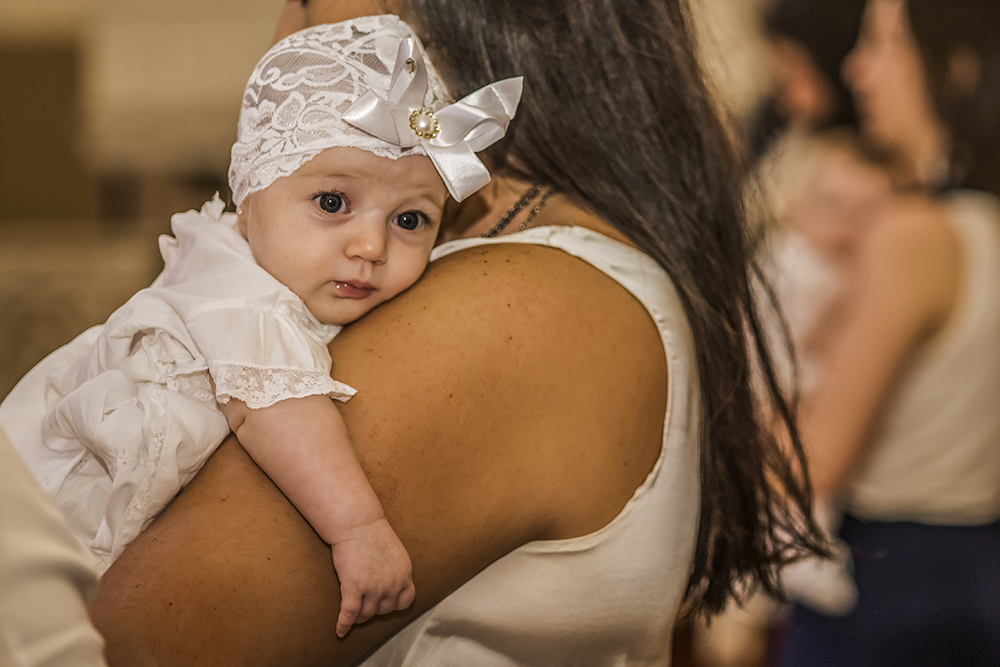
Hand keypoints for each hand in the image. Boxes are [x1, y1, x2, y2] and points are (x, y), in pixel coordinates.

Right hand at [330, 517, 414, 637]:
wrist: (357, 523)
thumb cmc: (372, 532)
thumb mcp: (394, 552)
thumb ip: (395, 569)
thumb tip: (391, 581)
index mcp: (404, 573)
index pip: (405, 601)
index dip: (394, 605)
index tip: (385, 603)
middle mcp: (392, 584)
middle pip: (384, 609)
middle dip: (375, 609)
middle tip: (365, 606)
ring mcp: (373, 588)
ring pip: (366, 614)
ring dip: (359, 617)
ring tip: (353, 616)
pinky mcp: (354, 588)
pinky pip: (350, 614)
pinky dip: (344, 624)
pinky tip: (340, 631)